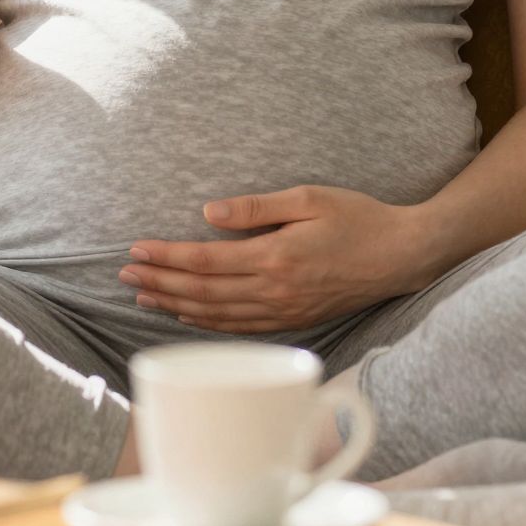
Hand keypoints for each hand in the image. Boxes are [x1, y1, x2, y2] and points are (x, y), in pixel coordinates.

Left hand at [119, 187, 426, 333]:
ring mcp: (283, 311)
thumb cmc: (358, 218)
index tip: (136, 250)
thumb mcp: (308, 197)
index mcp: (275, 257)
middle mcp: (274, 290)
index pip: (205, 261)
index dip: (166, 257)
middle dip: (160, 281)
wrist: (401, 256)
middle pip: (202, 291)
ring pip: (216, 315)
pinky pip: (239, 327)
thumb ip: (256, 207)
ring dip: (176, 304)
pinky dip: (207, 322)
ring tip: (144, 295)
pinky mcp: (293, 320)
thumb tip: (209, 212)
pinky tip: (188, 313)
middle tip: (124, 274)